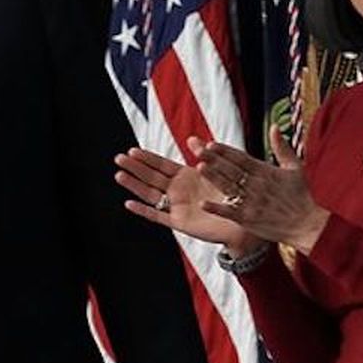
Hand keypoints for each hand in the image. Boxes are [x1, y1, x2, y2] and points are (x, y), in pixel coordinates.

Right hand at [115, 147, 256, 250]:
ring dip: (134, 185)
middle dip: (135, 168)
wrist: (243, 221)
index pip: (162, 165)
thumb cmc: (234, 196)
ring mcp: (177, 207)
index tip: (132, 150)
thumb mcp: (219, 172)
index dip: (147, 158)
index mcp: (187, 178)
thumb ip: (205, 156)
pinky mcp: (180, 223)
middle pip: (152, 177)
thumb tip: (192, 138)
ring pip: (150, 194)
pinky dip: (143, 211)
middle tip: (118, 158)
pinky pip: (158, 217)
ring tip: (119, 174)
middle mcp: (179, 191)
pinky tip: (129, 203)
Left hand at [190, 127, 328, 253]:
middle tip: (197, 150)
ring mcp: (252, 202)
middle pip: (231, 169)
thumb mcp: (295, 167)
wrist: (307, 224)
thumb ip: (282, 147)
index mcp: (266, 171)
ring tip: (199, 167)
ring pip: (228, 187)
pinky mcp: (249, 219)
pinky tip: (203, 203)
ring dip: (214, 178)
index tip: (211, 143)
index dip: (225, 151)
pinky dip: (216, 208)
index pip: (241, 158)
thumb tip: (275, 126)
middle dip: (213, 159)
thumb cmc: (302, 196)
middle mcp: (256, 185)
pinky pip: (230, 212)